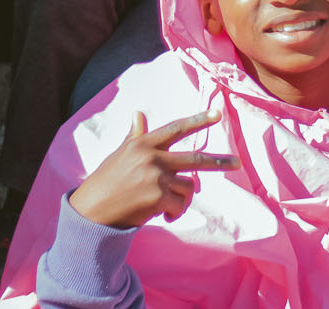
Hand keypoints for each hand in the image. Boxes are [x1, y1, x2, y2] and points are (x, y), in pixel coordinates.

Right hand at [68, 111, 238, 228]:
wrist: (91, 210)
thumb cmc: (106, 181)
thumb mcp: (120, 154)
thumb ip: (135, 136)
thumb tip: (137, 113)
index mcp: (143, 144)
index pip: (176, 128)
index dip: (198, 120)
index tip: (217, 114)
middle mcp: (152, 157)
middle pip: (194, 158)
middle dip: (219, 162)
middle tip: (237, 163)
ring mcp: (156, 177)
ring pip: (187, 187)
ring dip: (181, 199)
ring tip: (166, 205)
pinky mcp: (158, 197)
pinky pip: (180, 205)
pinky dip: (175, 212)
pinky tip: (163, 215)